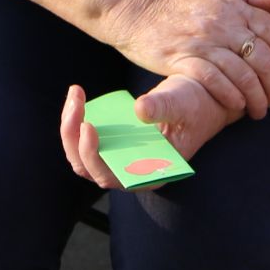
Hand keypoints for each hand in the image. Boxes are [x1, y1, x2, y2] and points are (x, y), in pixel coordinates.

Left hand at [59, 77, 231, 191]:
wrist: (199, 100)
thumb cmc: (195, 105)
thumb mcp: (184, 103)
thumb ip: (164, 107)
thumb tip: (139, 109)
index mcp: (150, 174)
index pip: (111, 176)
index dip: (93, 155)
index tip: (88, 125)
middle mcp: (131, 172)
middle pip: (88, 167)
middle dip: (73, 135)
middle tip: (77, 100)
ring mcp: (120, 159)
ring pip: (81, 156)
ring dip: (70, 127)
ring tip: (76, 93)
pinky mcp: (114, 144)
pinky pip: (85, 140)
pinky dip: (76, 121)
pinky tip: (78, 96)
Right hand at [98, 0, 269, 118]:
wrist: (132, 1)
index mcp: (232, 5)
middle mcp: (222, 23)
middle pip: (262, 57)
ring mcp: (202, 41)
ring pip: (242, 74)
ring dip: (255, 96)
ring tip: (257, 109)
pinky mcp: (181, 58)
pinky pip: (214, 81)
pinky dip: (230, 95)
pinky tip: (236, 104)